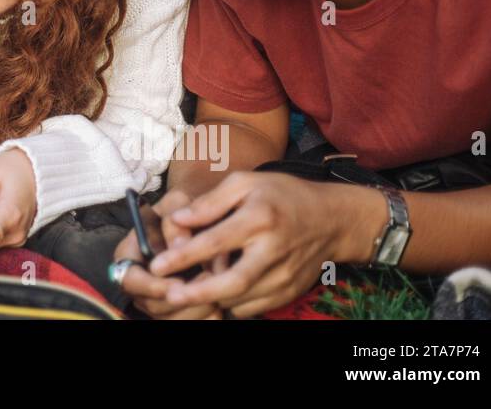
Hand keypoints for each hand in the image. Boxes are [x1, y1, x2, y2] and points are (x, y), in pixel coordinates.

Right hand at [113, 190, 226, 318]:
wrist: (197, 218)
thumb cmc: (184, 209)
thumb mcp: (175, 202)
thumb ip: (174, 220)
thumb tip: (178, 246)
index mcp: (129, 255)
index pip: (129, 280)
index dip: (152, 286)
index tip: (178, 283)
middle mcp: (140, 282)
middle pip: (152, 305)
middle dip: (181, 301)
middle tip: (208, 286)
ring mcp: (156, 298)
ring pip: (170, 319)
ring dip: (195, 312)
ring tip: (217, 298)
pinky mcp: (175, 308)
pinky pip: (186, 321)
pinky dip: (204, 318)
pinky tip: (220, 307)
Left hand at [143, 172, 374, 317]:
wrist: (333, 219)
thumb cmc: (283, 195)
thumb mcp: (246, 183)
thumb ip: (210, 202)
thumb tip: (177, 220)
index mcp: (260, 218)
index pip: (216, 241)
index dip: (184, 256)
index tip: (157, 265)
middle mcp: (273, 250)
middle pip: (233, 282)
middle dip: (198, 293)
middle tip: (170, 295)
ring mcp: (285, 274)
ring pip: (242, 298)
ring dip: (214, 298)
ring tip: (190, 291)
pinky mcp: (290, 291)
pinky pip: (255, 307)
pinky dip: (233, 304)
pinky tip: (218, 293)